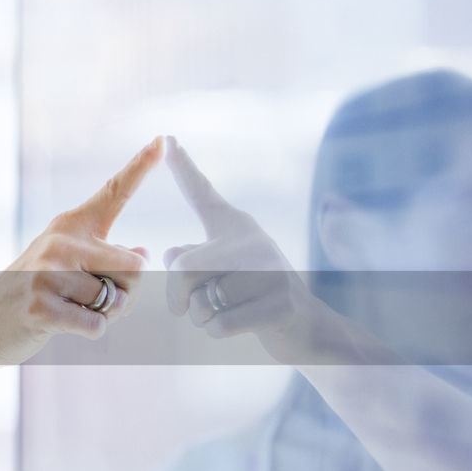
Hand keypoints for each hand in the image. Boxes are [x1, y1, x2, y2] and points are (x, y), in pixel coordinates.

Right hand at [0, 137, 163, 364]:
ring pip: (114, 301)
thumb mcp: (64, 264)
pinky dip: (89, 330)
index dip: (140, 167)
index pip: (113, 192)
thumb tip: (143, 254)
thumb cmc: (32, 293)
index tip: (162, 140)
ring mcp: (48, 273)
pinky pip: (96, 324)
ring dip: (104, 315)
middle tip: (98, 300)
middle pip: (133, 268)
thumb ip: (104, 257)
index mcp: (70, 225)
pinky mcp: (41, 307)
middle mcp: (61, 241)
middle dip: (126, 294)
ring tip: (70, 310)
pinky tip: (61, 325)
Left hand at [162, 138, 318, 359]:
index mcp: (235, 228)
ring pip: (201, 302)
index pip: (203, 195)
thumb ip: (193, 259)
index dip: (184, 169)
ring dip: (201, 318)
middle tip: (182, 309)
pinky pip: (220, 324)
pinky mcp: (280, 304)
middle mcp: (253, 241)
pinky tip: (237, 327)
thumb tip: (171, 254)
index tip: (166, 138)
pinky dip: (216, 332)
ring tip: (225, 312)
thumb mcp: (219, 273)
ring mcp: (271, 271)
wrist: (305, 327)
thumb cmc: (252, 297)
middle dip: (176, 297)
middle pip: (185, 269)